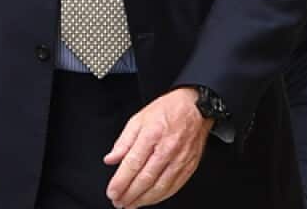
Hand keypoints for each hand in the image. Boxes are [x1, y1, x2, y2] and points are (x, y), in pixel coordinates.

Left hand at [103, 87, 211, 208]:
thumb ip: (123, 142)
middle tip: (118, 202)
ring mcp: (180, 159)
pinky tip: (150, 199)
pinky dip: (160, 197)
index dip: (121, 181)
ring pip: (160, 186)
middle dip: (129, 194)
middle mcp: (167, 148)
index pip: (133, 163)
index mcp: (152, 135)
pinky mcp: (190, 166)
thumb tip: (111, 160)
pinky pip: (174, 186)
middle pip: (146, 178)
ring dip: (144, 199)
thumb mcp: (138, 119)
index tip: (112, 192)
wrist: (195, 107)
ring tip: (131, 204)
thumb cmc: (166, 111)